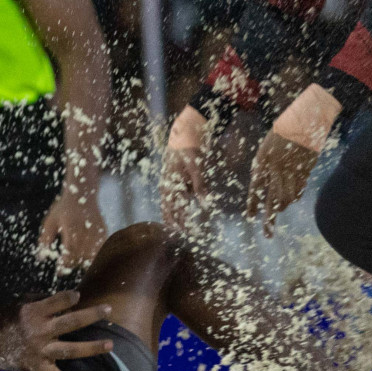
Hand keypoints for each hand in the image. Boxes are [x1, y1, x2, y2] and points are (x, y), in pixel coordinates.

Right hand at [0, 292, 114, 370]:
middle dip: (91, 315)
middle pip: (70, 322)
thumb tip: (63, 300)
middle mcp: (39, 331)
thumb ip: (39, 301)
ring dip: (91, 348)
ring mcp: (40, 352)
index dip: (70, 297)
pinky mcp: (38, 369)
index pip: (57, 301)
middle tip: (108, 309)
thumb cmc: (3, 321)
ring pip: (70, 350)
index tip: (79, 295)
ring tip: (110, 345)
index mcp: (32, 312)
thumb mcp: (18, 304)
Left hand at [37, 188, 106, 272]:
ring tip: (75, 260)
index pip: (69, 255)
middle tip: (66, 265)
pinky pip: (100, 251)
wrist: (82, 193)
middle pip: (80, 258)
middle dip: (72, 264)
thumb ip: (45, 239)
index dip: (64, 266)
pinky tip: (86, 255)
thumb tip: (41, 258)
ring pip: (92, 257)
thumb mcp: (50, 221)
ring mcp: (96, 232)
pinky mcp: (104, 233)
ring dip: (83, 262)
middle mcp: (85, 232)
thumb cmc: (63, 209)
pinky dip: (94, 256)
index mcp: (71, 229)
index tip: (60, 271)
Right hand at [160, 106, 208, 231]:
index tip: (190, 235)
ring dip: (173, 218)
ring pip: (167, 206)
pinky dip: (173, 208)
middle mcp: (167, 186)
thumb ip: (200, 185)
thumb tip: (204, 203)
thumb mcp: (197, 166)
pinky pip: (170, 199)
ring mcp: (167, 183)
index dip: (183, 223)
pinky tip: (177, 215)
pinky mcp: (171, 180)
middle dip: (176, 224)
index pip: (177, 210)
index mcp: (172, 184)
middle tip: (186, 238)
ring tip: (178, 231)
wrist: (183, 133)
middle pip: (169, 210)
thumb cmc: (190, 148)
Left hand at [245, 132, 320, 236]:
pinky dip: (295, 197)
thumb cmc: (282, 133)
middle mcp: (277, 168)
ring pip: (288, 199)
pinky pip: (299, 190)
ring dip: (283, 207)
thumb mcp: (266, 148)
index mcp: (264, 161)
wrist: (305, 121)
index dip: (252, 204)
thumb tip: (259, 182)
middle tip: (268, 233)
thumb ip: (262, 166)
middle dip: (269, 219)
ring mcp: (293, 171)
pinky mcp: (306, 171)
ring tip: (279, 210)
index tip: (250, 217)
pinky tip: (292, 199)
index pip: (256, 188)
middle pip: (272, 200)